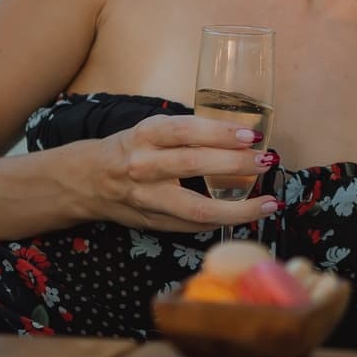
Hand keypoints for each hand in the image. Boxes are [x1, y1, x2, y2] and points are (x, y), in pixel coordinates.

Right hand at [83, 113, 277, 232]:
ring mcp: (147, 198)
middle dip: (235, 165)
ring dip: (237, 209)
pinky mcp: (152, 222)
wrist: (88, 180)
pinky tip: (244, 216)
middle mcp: (144, 165)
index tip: (251, 136)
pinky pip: (191, 226)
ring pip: (196, 209)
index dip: (220, 132)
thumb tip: (243, 135)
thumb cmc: (132, 149)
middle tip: (266, 162)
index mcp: (146, 135)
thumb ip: (190, 133)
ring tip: (268, 204)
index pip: (186, 130)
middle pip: (193, 165)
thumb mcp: (153, 130)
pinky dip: (221, 222)